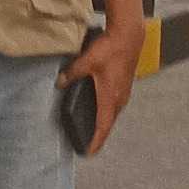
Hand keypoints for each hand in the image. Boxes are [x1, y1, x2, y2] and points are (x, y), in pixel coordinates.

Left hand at [58, 0, 144, 157]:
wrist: (129, 35)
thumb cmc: (111, 49)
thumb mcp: (86, 61)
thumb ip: (72, 73)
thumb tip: (60, 82)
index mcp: (110, 98)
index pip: (103, 127)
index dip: (96, 142)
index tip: (90, 153)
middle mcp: (119, 99)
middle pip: (108, 124)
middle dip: (99, 136)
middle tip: (90, 145)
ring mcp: (124, 92)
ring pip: (113, 114)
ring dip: (105, 123)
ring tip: (95, 130)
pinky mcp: (125, 84)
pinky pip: (116, 105)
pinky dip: (109, 112)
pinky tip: (102, 108)